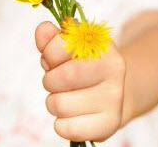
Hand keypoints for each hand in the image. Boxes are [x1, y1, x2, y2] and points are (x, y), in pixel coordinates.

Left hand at [35, 21, 125, 141]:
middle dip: (50, 81)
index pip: (59, 47)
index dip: (49, 55)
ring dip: (54, 102)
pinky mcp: (110, 122)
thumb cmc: (84, 67)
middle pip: (61, 77)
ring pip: (60, 104)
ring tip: (68, 96)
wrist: (110, 91)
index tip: (54, 59)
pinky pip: (67, 129)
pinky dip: (61, 124)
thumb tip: (42, 29)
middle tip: (59, 81)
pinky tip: (73, 114)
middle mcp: (114, 68)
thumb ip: (52, 38)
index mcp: (102, 43)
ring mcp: (115, 96)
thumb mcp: (69, 48)